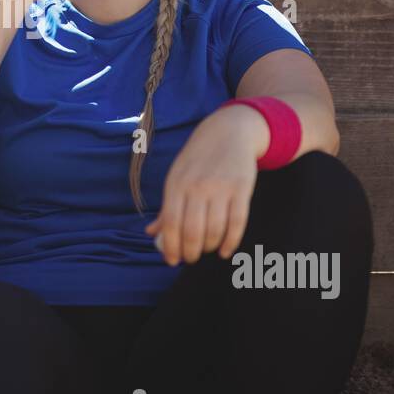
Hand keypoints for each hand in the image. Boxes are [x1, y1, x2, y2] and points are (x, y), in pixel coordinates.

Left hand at [144, 106, 267, 264]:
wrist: (229, 132)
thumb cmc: (198, 160)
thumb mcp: (176, 177)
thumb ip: (167, 207)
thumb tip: (151, 233)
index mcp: (176, 184)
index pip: (170, 224)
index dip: (170, 247)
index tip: (172, 261)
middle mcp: (197, 186)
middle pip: (192, 231)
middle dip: (190, 252)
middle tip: (190, 258)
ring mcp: (220, 188)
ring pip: (215, 230)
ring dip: (210, 247)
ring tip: (207, 250)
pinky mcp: (241, 189)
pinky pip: (237, 223)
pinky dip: (231, 242)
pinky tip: (225, 251)